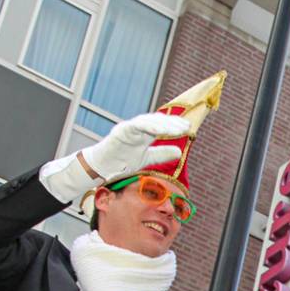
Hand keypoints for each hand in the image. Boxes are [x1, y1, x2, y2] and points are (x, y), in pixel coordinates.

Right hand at [38, 113, 189, 202]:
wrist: (101, 169)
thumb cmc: (120, 162)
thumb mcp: (146, 159)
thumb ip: (161, 154)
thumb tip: (179, 151)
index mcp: (143, 134)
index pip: (161, 126)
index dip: (174, 126)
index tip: (188, 128)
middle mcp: (136, 128)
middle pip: (157, 121)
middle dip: (172, 123)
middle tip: (186, 126)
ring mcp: (128, 129)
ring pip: (148, 121)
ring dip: (164, 124)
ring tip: (177, 129)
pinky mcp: (120, 132)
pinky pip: (135, 126)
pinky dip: (148, 126)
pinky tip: (160, 129)